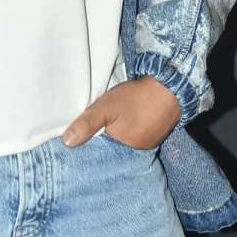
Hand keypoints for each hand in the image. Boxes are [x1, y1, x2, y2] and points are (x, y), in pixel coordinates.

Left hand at [61, 76, 180, 149]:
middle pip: (115, 145)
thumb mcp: (106, 107)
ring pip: (127, 138)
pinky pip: (138, 131)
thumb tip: (66, 143)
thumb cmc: (135, 97)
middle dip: (106, 137)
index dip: (93, 142)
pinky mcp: (157, 130)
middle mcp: (140, 150)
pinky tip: (128, 116)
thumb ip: (86, 124)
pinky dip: (132, 125)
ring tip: (114, 119)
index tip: (84, 134)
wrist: (170, 85)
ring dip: (120, 130)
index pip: (104, 152)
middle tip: (99, 123)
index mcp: (126, 149)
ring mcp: (150, 140)